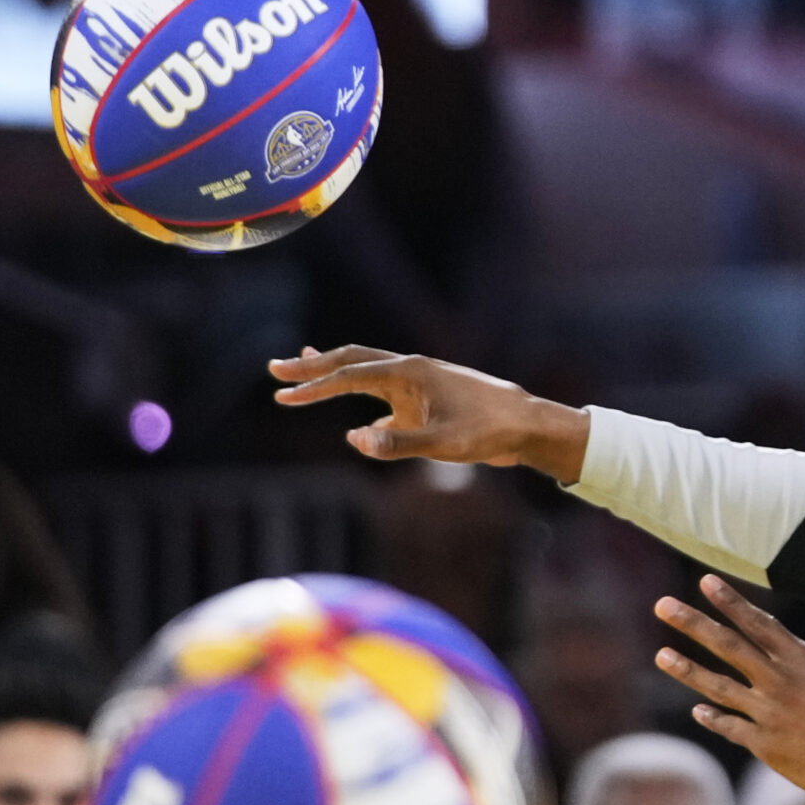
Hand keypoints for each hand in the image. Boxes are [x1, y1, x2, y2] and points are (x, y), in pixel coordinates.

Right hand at [266, 345, 590, 479]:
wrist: (529, 425)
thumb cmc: (490, 432)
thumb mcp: (443, 443)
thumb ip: (397, 443)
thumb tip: (352, 440)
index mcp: (410, 372)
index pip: (350, 374)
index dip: (314, 385)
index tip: (282, 395)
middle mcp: (412, 370)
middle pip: (351, 361)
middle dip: (312, 367)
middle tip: (275, 370)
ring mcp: (421, 384)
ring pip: (369, 373)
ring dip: (335, 374)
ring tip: (303, 370)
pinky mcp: (431, 401)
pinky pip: (390, 400)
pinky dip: (368, 405)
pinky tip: (360, 425)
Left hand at [654, 577, 804, 804]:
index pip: (759, 624)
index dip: (730, 601)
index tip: (705, 582)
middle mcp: (780, 685)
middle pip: (728, 647)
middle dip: (693, 624)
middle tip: (662, 605)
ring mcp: (768, 717)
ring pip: (718, 688)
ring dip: (687, 670)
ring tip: (660, 654)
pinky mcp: (766, 747)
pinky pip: (731, 728)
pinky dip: (713, 718)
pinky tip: (697, 710)